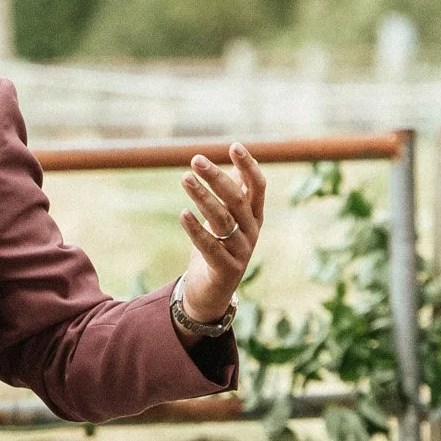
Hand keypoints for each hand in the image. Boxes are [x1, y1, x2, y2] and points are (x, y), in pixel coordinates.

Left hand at [176, 143, 265, 329]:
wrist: (211, 293)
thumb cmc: (218, 249)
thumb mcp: (227, 220)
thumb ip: (233, 195)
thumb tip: (235, 165)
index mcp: (254, 217)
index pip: (257, 187)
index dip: (248, 167)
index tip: (234, 146)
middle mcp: (252, 232)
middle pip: (237, 200)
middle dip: (216, 178)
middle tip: (195, 160)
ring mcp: (241, 252)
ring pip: (222, 220)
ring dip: (202, 197)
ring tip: (184, 179)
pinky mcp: (226, 269)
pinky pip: (210, 246)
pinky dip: (196, 229)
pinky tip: (183, 213)